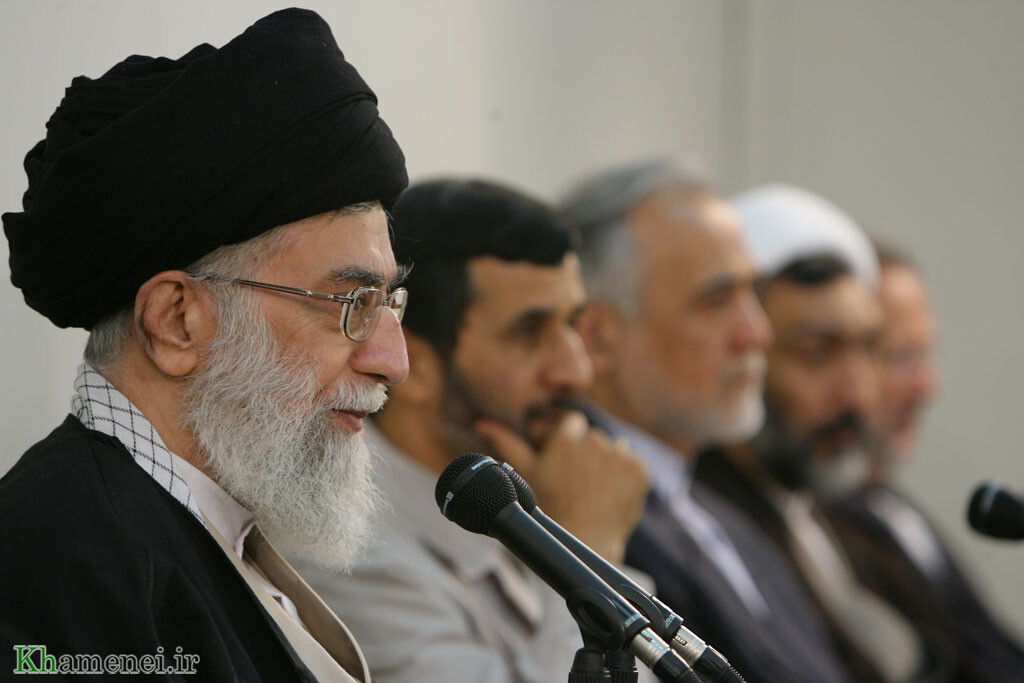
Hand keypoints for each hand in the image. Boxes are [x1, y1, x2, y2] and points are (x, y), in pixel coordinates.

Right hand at [475, 411, 648, 562]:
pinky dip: (624, 475)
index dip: (566, 441)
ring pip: (611, 450)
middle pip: (591, 437)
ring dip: (604, 463)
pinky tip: (610, 492)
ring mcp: (620, 456)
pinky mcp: (639, 472)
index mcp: (567, 437)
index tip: (562, 463)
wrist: (583, 542)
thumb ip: (505, 443)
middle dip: (584, 453)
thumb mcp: (523, 474)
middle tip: (574, 482)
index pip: (572, 423)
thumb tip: (482, 423)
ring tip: (591, 490)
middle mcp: (596, 441)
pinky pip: (632, 463)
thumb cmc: (548, 508)